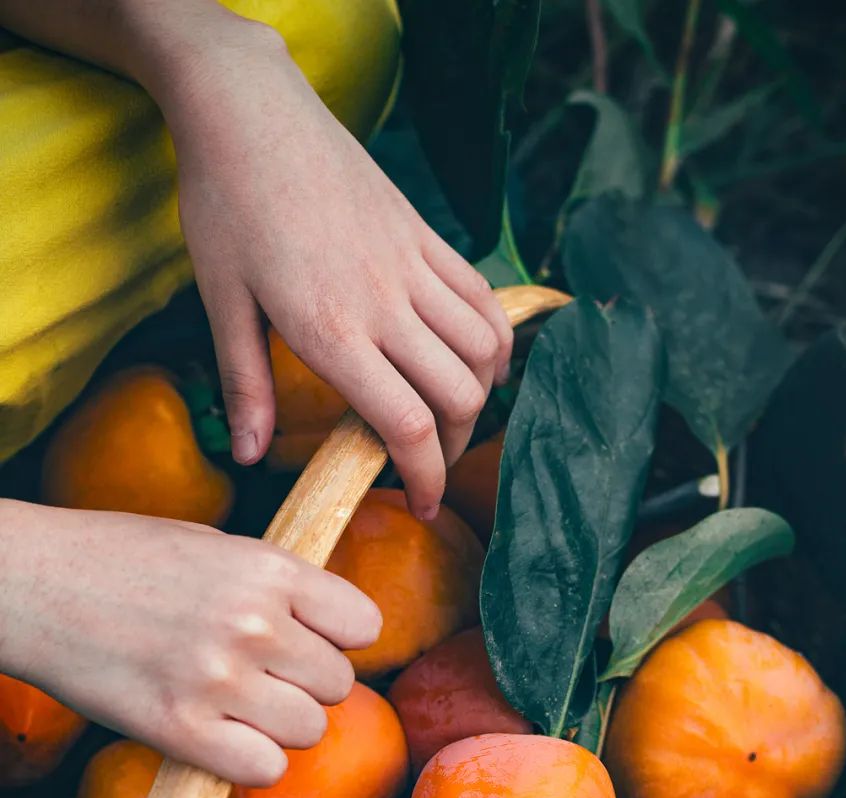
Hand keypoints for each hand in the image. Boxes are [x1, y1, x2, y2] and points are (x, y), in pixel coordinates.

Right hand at [0, 501, 380, 785]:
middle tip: (257, 678)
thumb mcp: (210, 545)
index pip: (363, 626)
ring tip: (234, 707)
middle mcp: (253, 623)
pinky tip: (218, 739)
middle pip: (339, 686)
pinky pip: (264, 769)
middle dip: (304, 686)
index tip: (307, 642)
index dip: (339, 640)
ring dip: (279, 728)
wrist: (27, 582)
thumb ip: (273, 585)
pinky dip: (249, 762)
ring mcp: (218, 679)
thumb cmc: (114, 558)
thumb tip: (329, 627)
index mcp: (267, 568)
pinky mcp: (180, 729)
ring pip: (309, 731)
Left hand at [155, 15, 512, 517]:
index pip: (408, 426)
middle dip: (453, 448)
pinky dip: (495, 341)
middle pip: (460, 398)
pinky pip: (484, 298)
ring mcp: (412, 266)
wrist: (252, 113)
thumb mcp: (220, 301)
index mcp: (331, 331)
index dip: (427, 478)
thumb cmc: (225, 206)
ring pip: (484, 351)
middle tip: (427, 463)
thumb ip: (244, 385)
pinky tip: (477, 361)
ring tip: (452, 415)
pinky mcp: (425, 237)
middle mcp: (385, 303)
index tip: (424, 505)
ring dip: (480, 396)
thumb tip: (250, 459)